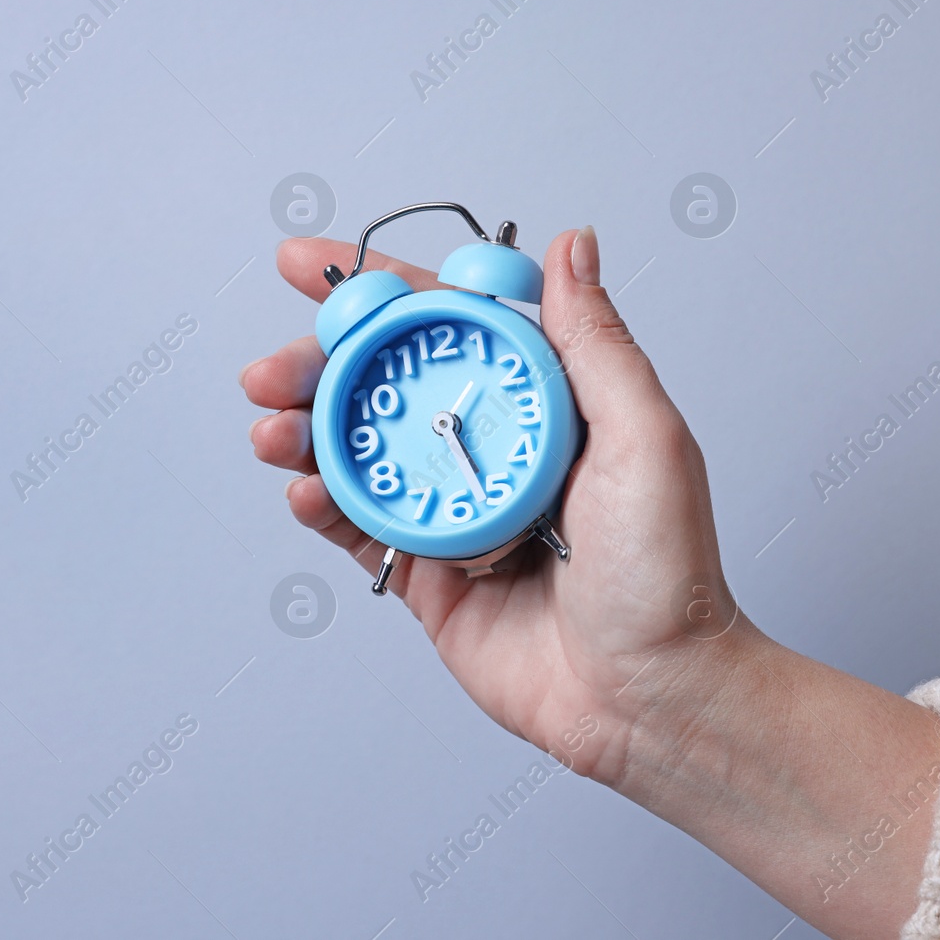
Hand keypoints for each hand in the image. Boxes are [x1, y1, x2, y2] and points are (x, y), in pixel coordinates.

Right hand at [244, 225, 939, 939]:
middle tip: (273, 368)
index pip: (448, 323)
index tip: (309, 262)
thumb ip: (594, 341)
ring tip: (271, 428)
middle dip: (317, 367)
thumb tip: (572, 242)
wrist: (650, 697)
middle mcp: (492, 446)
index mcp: (542, 401)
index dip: (378, 290)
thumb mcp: (644, 437)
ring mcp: (454, 510)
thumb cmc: (668, 573)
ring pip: (360, 452)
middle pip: (386, 385)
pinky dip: (322, 504)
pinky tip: (301, 488)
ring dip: (305, 432)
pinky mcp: (428, 575)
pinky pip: (361, 527)